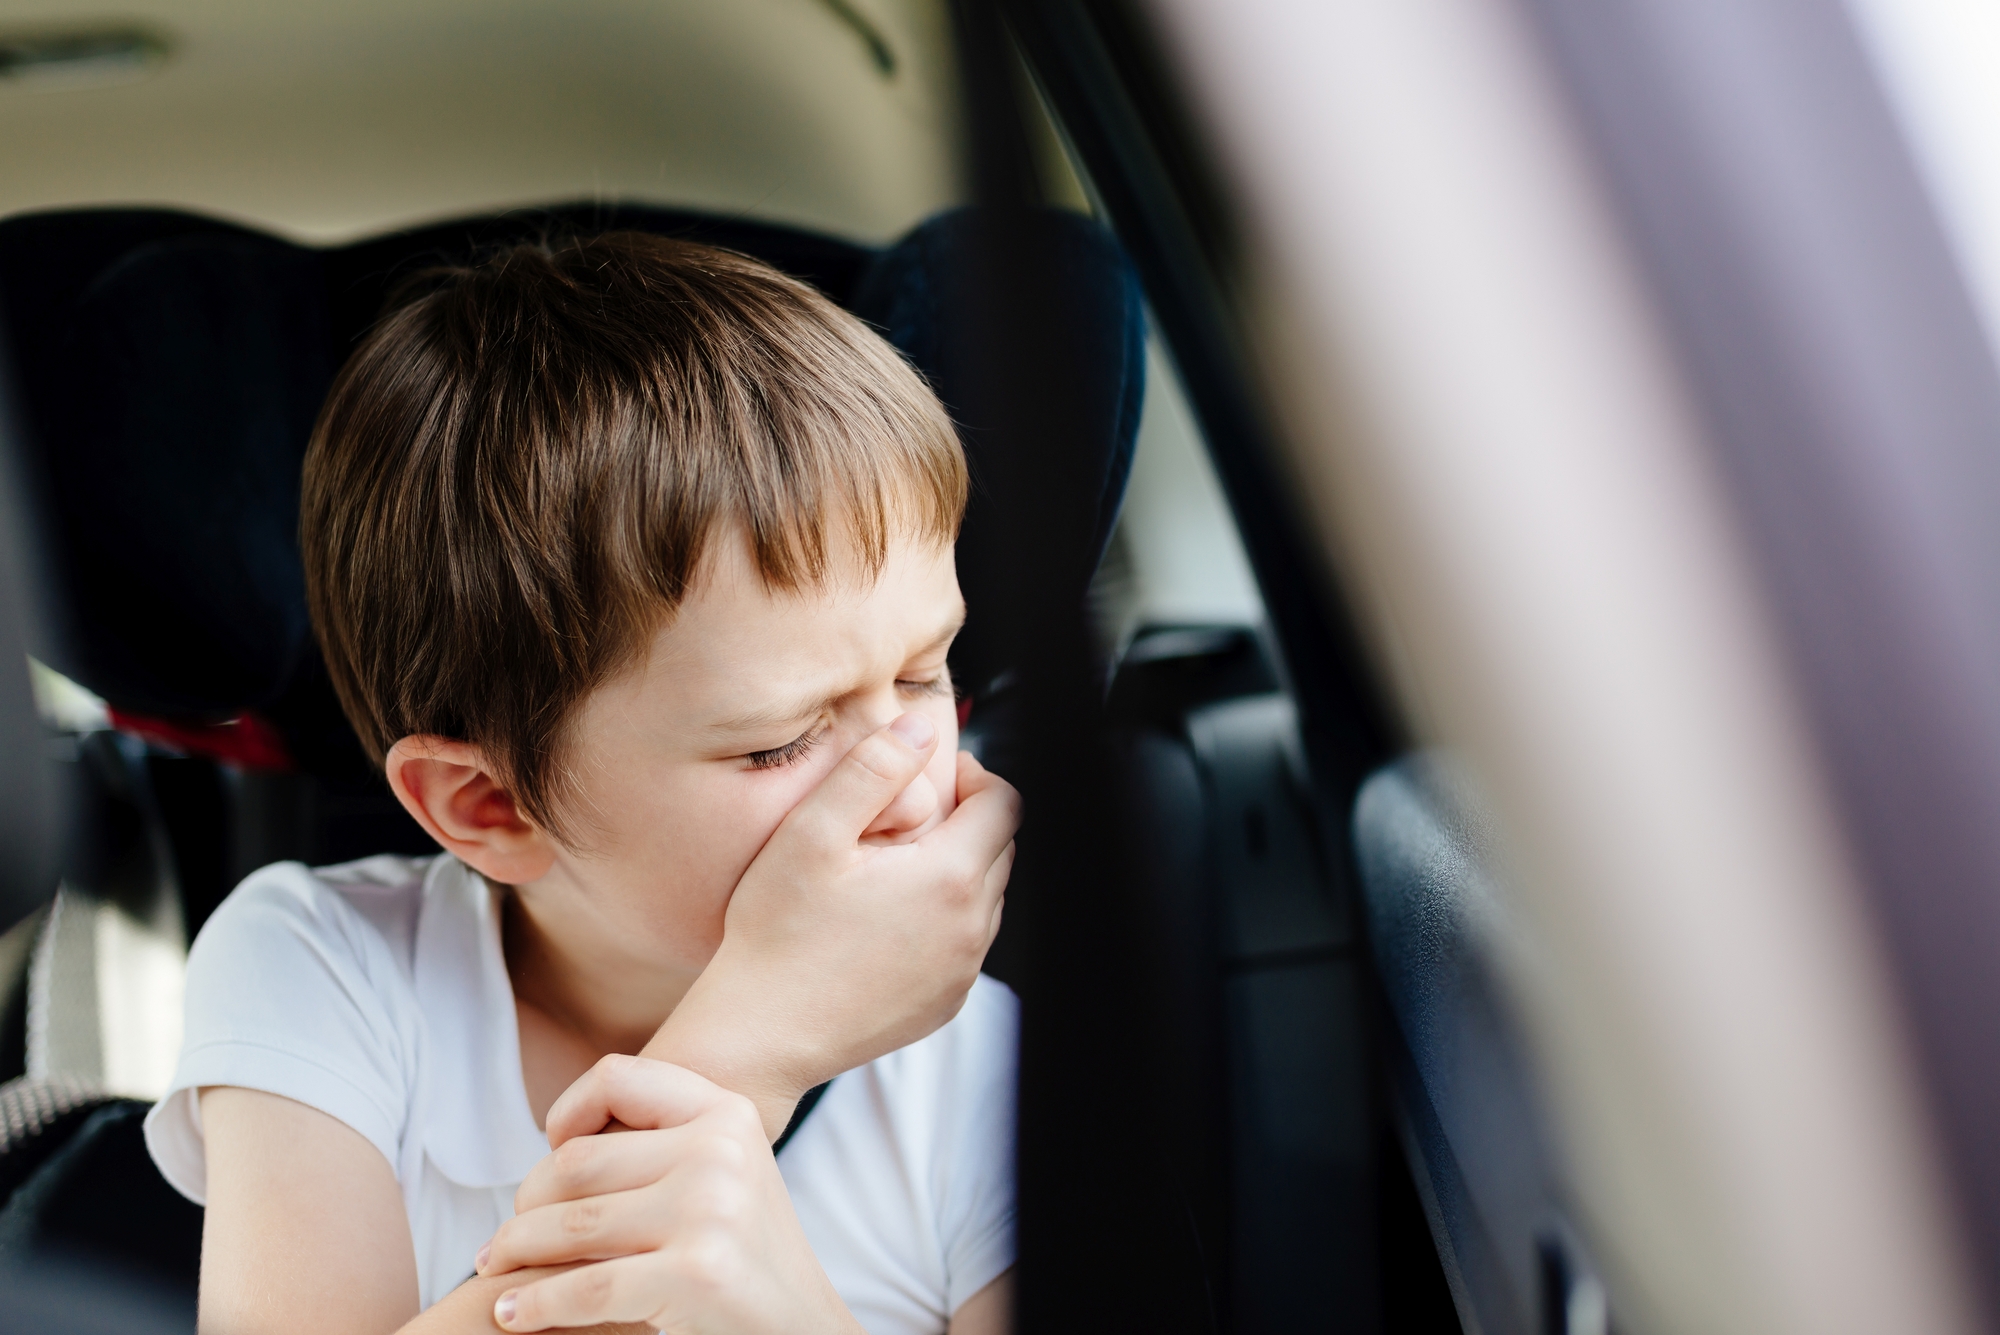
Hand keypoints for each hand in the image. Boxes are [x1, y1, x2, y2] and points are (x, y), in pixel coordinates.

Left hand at [476, 1056, 858, 1334]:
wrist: (804, 1326)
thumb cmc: (747, 1254)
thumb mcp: (724, 1171)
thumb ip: (661, 1143)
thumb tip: (555, 1143)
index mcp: (727, 1113)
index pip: (619, 1078)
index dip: (567, 1110)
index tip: (547, 1155)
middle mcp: (720, 1151)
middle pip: (577, 1162)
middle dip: (526, 1205)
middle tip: (502, 1239)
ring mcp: (710, 1209)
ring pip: (571, 1225)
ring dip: (516, 1253)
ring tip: (495, 1270)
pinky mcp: (696, 1272)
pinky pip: (585, 1286)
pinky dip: (536, 1303)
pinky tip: (514, 1313)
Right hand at [642, 718, 1019, 1138]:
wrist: (760, 1033)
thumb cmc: (776, 933)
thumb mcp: (811, 833)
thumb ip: (872, 769)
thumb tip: (921, 730)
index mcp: (949, 879)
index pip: (1006, 804)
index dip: (976, 777)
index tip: (936, 777)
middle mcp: (971, 930)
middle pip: (1002, 849)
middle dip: (970, 822)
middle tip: (910, 817)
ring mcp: (961, 973)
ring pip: (988, 898)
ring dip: (959, 871)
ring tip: (896, 867)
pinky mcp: (945, 1003)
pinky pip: (966, 944)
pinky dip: (944, 919)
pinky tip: (889, 918)